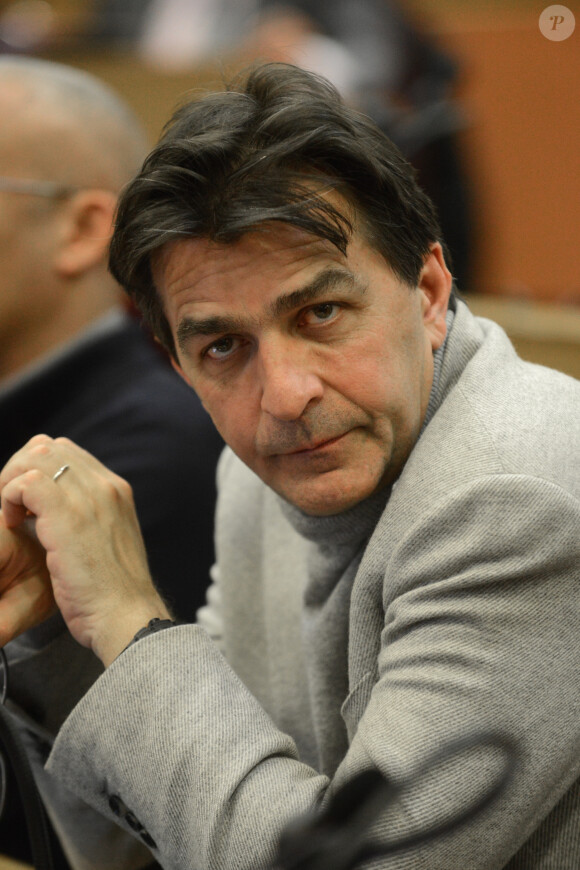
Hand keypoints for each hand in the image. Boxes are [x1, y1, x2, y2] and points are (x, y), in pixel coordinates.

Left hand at [0, 435, 170, 664]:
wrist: (126, 616)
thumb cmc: (112, 592)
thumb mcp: (107, 543)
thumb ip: (90, 519)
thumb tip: (55, 511)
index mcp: (116, 491)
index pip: (67, 453)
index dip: (38, 470)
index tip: (28, 503)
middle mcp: (106, 486)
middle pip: (47, 447)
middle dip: (19, 470)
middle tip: (14, 507)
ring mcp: (89, 498)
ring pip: (34, 458)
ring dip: (11, 483)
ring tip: (12, 515)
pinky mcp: (68, 517)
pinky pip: (25, 483)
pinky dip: (9, 498)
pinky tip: (13, 524)